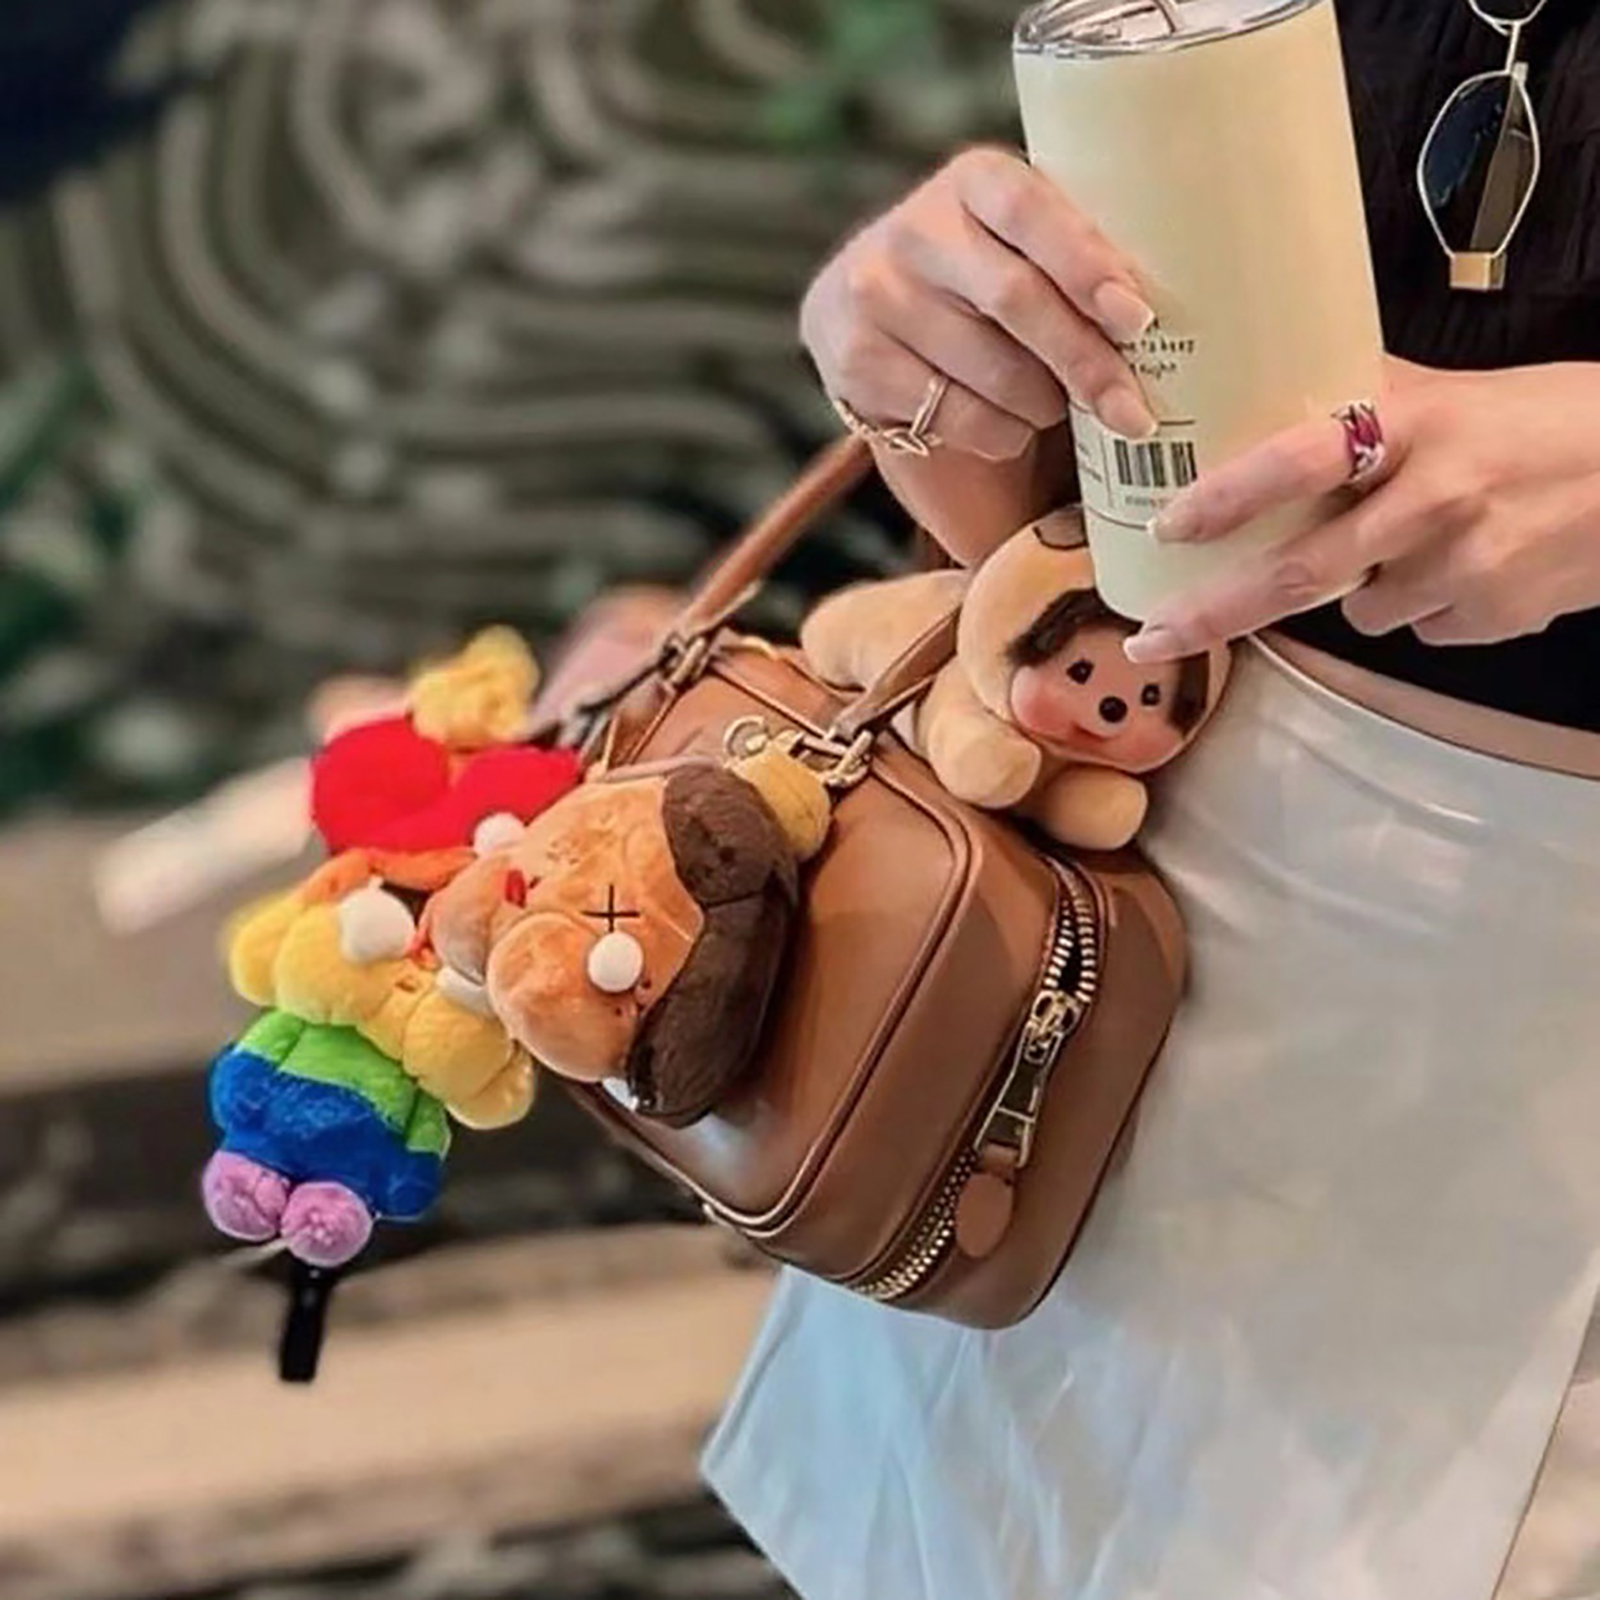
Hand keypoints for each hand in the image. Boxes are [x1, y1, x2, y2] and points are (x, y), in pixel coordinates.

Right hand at [801, 146, 1158, 462]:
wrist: (874, 312)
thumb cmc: (988, 279)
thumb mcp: (1025, 245)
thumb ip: (1076, 258)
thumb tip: (1171, 323)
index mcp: (971, 180)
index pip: (1031, 211)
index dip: (1086, 264)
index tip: (1138, 319)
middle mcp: (913, 229)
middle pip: (1014, 301)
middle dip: (1083, 362)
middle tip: (1132, 411)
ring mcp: (874, 294)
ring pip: (987, 371)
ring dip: (1040, 406)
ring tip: (1056, 410)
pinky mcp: (854, 359)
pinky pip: (951, 415)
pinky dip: (997, 433)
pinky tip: (1007, 425)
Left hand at [1124, 359, 1599, 662]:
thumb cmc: (1544, 422)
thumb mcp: (1452, 395)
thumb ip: (1363, 404)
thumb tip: (1266, 393)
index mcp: (1413, 426)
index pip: (1299, 460)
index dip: (1226, 498)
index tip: (1165, 526)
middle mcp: (1432, 498)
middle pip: (1297, 574)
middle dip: (1212, 614)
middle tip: (1149, 639)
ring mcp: (1463, 566)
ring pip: (1359, 609)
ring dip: (1362, 588)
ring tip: (1422, 540)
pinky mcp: (1491, 617)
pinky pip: (1418, 629)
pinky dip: (1424, 606)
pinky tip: (1470, 564)